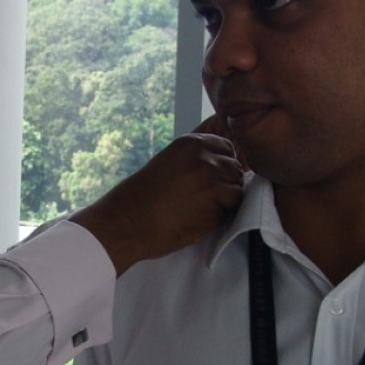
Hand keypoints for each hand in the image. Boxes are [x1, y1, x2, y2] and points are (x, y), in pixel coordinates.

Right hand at [71, 130, 244, 275]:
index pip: (227, 148)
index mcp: (192, 143)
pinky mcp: (216, 206)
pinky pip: (231, 210)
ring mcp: (213, 181)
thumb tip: (220, 170)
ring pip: (237, 190)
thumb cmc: (141, 197)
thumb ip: (195, 162)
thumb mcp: (169, 164)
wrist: (127, 221)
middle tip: (205, 199)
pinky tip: (199, 218)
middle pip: (235, 169)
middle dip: (226, 184)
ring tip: (201, 209)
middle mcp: (205, 158)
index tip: (211, 179)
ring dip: (226, 201)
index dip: (223, 166)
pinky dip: (220, 216)